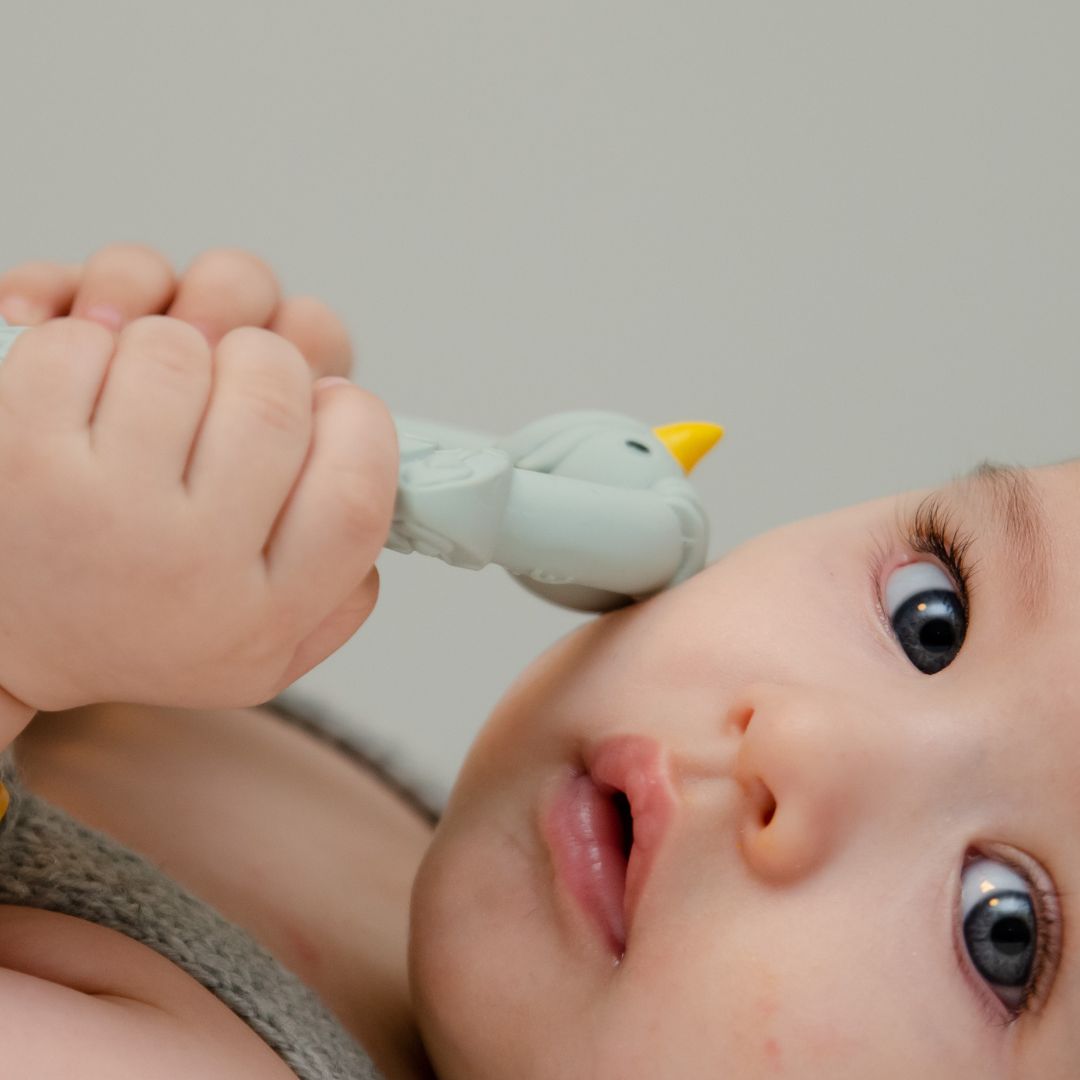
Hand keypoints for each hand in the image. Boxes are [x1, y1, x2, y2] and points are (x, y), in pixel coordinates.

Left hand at [0, 248, 396, 713]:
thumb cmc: (132, 626)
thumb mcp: (256, 657)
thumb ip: (338, 599)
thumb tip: (380, 510)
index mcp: (262, 616)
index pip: (358, 492)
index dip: (358, 423)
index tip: (330, 406)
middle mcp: (190, 572)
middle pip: (275, 393)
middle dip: (261, 364)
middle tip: (230, 388)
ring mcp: (103, 509)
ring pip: (183, 346)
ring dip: (173, 349)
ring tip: (149, 400)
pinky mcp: (23, 453)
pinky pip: (91, 338)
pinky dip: (89, 344)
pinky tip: (82, 396)